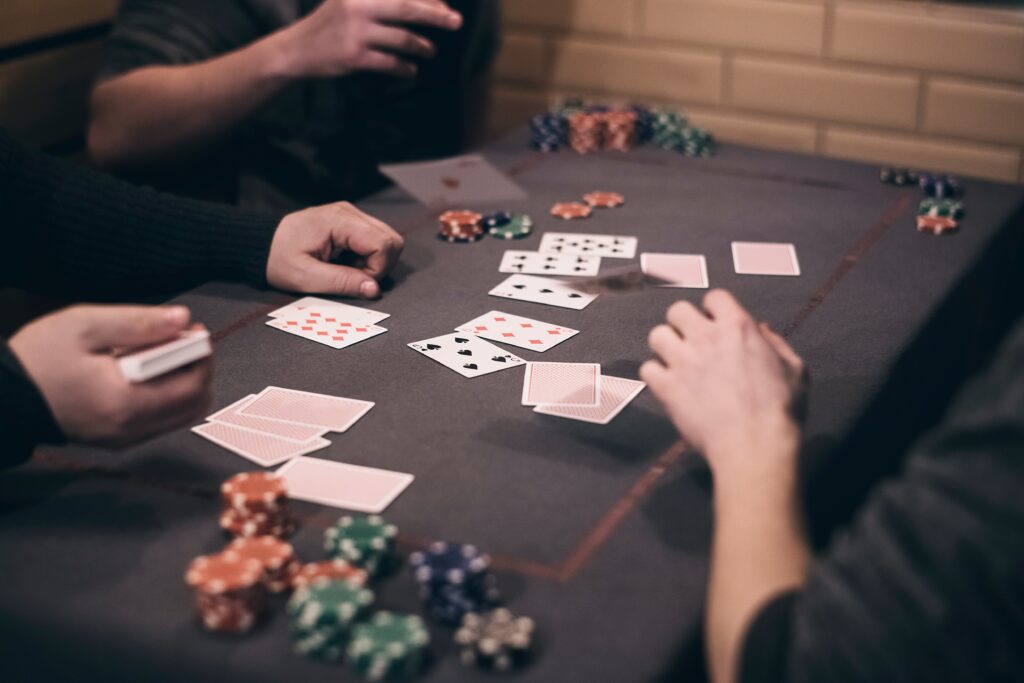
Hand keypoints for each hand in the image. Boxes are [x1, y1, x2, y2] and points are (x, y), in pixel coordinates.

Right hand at [8, 305, 212, 447]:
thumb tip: (182, 319)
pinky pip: (161, 421)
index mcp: (126, 403)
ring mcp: (125, 439)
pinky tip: (144, 370)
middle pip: (194, 403)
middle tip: (180, 339)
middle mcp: (131, 428)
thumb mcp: (86, 325)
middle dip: (197, 368)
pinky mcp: (118, 440)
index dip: (201, 355)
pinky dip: (166, 395)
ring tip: (160, 351)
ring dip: (184, 382)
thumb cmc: (38, 357)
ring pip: (181, 414)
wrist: (3, 395)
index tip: (192, 330)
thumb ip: (139, 323)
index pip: (192, 385)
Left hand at [266, 201, 404, 297]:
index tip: (355, 281)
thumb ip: (342, 282)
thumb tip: (375, 289)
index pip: (383, 244)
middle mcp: (349, 212)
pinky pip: (374, 238)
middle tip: (354, 276)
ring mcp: (350, 214)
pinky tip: (345, 261)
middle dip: (380, 265)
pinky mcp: (349, 221)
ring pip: (387, 238)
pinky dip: (367, 255)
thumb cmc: (277, 259)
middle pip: (392, 239)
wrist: (260, 244)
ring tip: (347, 269)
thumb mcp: (306, 277)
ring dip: (374, 261)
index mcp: (339, 221)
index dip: (376, 269)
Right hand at [274, 0, 461, 77]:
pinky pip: (389, 62)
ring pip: (401, 38)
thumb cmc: (329, 24)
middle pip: (406, 8)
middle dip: (435, 15)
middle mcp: (357, 6)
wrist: (296, 50)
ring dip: (422, 46)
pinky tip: (411, 70)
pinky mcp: (354, 57)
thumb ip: (376, 0)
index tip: (444, 4)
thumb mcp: (347, 0)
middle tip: (456, 21)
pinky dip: (404, 67)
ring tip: (430, 51)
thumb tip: (420, 2)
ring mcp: (356, 33)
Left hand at [640, 290, 806, 471]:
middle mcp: (706, 337)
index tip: (716, 325)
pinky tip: (669, 386)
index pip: (714, 297)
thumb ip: (775, 344)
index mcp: (738, 327)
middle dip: (683, 324)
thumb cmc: (781, 410)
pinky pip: (647, 369)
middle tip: (692, 343)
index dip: (714, 310)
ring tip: (677, 362)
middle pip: (677, 310)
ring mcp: (683, 361)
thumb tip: (761, 328)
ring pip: (657, 335)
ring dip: (666, 346)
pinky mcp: (666, 387)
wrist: (754, 445)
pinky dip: (656, 376)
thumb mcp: (794, 370)